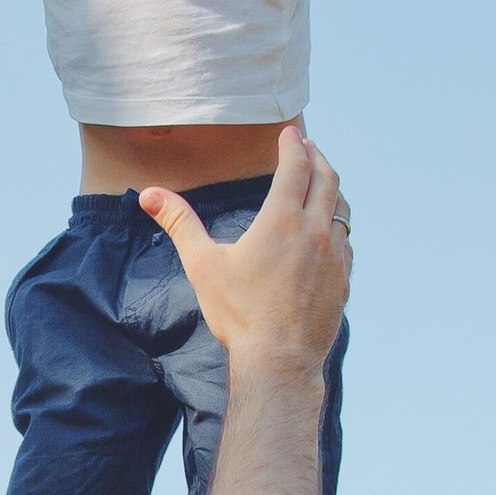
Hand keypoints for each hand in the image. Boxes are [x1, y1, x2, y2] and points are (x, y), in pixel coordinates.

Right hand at [139, 126, 348, 379]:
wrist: (279, 361)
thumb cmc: (238, 314)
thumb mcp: (203, 265)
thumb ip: (180, 224)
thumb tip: (149, 194)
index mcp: (282, 220)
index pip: (296, 167)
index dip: (292, 145)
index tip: (290, 133)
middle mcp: (315, 231)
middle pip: (327, 179)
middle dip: (317, 157)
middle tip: (308, 146)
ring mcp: (335, 257)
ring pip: (341, 209)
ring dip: (331, 189)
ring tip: (321, 183)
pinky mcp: (343, 281)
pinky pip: (346, 242)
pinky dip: (338, 226)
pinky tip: (329, 231)